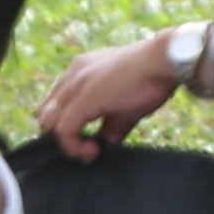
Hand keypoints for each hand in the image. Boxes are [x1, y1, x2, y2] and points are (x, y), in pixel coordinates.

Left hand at [35, 29, 190, 157]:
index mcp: (79, 71)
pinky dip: (74, 146)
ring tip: (90, 151)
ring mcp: (75, 85)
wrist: (167, 61)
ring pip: (49, 122)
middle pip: (46, 114)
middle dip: (61, 137)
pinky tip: (94, 151)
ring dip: (66, 144)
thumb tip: (103, 146)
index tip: (84, 142)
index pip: (55, 104)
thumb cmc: (151, 80)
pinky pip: (64, 130)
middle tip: (85, 149)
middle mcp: (72, 75)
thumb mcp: (124, 108)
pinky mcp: (83, 98)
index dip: (64, 127)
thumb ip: (109, 126)